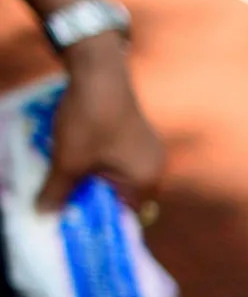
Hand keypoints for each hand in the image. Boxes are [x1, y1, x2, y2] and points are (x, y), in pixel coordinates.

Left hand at [36, 38, 164, 211]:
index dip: (100, 223)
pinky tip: (77, 156)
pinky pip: (118, 159)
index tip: (75, 226)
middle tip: (65, 203)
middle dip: (94, 200)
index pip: (126, 216)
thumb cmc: (90, 120)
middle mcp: (155, 167)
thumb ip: (57, 192)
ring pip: (117, 177)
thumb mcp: (68, 161)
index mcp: (147, 180)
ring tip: (67, 179)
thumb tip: (44, 217)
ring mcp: (148, 148)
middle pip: (121, 197)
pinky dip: (99, 163)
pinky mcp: (137, 133)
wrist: (98, 70)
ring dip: (93, 180)